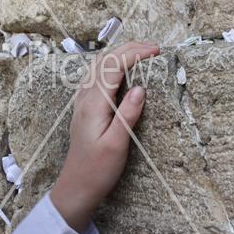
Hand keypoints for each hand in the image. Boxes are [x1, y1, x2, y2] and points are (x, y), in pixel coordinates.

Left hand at [50, 41, 160, 232]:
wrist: (77, 186)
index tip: (157, 51)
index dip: (135, 53)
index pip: (114, 66)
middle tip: (154, 47)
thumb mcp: (117, 145)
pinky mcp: (84, 106)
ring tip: (142, 52)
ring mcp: (82, 100)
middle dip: (129, 48)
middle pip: (105, 60)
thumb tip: (141, 88)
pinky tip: (121, 68)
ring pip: (99, 65)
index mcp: (94, 103)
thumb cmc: (98, 169)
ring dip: (120, 53)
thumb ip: (127, 115)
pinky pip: (96, 75)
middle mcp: (85, 97)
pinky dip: (111, 64)